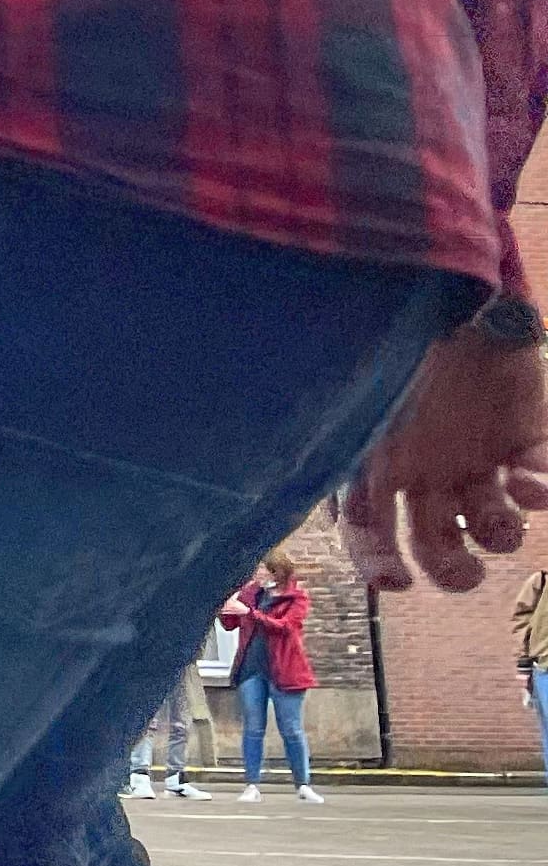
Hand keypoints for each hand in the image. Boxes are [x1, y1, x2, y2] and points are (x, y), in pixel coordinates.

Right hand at [340, 328, 547, 592]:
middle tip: (465, 569)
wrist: (447, 282)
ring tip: (502, 518)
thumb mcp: (356, 393)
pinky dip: (541, 491)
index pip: (370, 532)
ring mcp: (478, 456)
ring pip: (491, 522)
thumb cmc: (390, 337)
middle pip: (437, 541)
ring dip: (498, 533)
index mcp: (376, 464)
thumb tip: (338, 508)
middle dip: (452, 568)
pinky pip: (538, 479)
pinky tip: (531, 484)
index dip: (379, 563)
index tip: (395, 582)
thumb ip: (348, 444)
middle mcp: (427, 471)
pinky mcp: (526, 437)